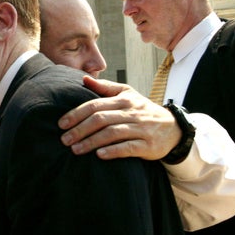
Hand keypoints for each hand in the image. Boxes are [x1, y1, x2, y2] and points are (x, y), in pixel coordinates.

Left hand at [58, 76, 180, 159]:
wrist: (173, 128)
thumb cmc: (143, 110)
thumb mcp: (128, 94)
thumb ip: (105, 87)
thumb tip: (84, 78)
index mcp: (124, 100)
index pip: (96, 104)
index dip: (77, 114)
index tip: (61, 124)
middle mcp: (132, 112)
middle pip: (101, 119)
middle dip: (80, 129)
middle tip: (64, 140)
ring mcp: (141, 128)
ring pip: (112, 133)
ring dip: (91, 142)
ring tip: (76, 149)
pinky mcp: (148, 145)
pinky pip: (129, 147)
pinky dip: (113, 151)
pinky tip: (99, 155)